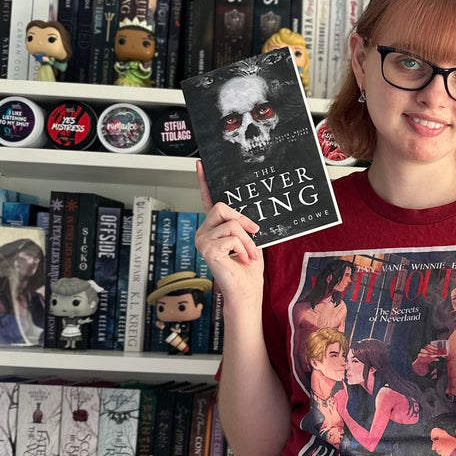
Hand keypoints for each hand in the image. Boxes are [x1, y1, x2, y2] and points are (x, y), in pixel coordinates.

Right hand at [194, 161, 263, 306]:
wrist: (246, 291)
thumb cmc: (248, 269)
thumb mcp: (250, 240)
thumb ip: (244, 225)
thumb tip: (250, 214)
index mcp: (214, 228)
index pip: (208, 201)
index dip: (204, 181)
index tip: (201, 164)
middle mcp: (203, 232)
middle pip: (223, 207)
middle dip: (243, 221)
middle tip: (254, 234)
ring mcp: (202, 240)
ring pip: (232, 224)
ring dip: (248, 241)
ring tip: (249, 256)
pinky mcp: (207, 249)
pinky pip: (233, 237)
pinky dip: (245, 249)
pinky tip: (242, 260)